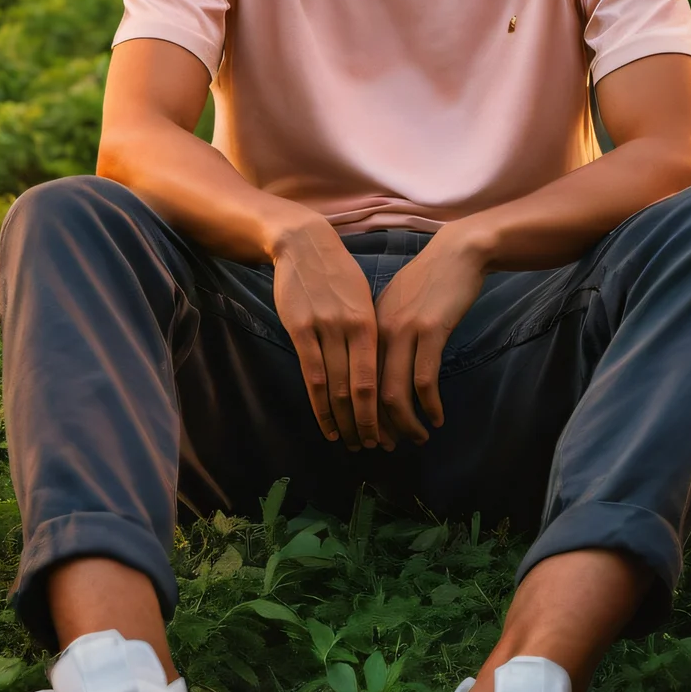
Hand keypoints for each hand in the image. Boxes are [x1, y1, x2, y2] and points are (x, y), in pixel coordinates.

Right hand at [271, 216, 386, 451]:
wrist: (305, 243)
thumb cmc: (338, 274)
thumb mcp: (363, 300)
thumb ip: (371, 333)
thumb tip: (382, 369)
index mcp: (371, 323)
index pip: (380, 378)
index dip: (385, 411)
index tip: (390, 433)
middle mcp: (350, 329)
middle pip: (360, 390)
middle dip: (367, 424)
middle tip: (373, 448)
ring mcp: (324, 329)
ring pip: (335, 389)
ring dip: (344, 422)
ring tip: (350, 443)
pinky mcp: (299, 329)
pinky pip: (311, 376)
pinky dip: (320, 406)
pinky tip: (327, 425)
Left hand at [374, 225, 486, 443]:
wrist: (457, 252)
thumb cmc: (428, 280)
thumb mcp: (395, 306)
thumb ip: (383, 335)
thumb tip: (377, 371)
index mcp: (367, 327)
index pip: (354, 380)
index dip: (358, 413)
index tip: (366, 434)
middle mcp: (379, 331)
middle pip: (368, 393)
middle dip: (376, 426)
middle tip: (387, 447)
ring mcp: (405, 331)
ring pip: (395, 393)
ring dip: (405, 423)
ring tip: (417, 438)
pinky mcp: (431, 331)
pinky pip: (425, 379)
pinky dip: (429, 406)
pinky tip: (436, 417)